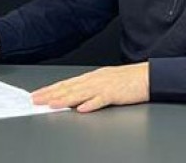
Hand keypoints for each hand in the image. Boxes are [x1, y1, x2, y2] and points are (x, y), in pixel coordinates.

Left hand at [31, 62, 149, 111]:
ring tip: (52, 104)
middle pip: (69, 88)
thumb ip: (90, 89)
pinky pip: (101, 100)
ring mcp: (104, 86)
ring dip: (64, 99)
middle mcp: (94, 80)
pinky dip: (91, 104)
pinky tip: (81, 109)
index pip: (66, 83)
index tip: (38, 94)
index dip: (50, 89)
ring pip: (80, 93)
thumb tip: (75, 99)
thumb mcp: (105, 81)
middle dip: (50, 94)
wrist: (149, 75)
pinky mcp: (115, 94)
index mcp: (92, 77)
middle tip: (36, 99)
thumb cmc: (129, 79)